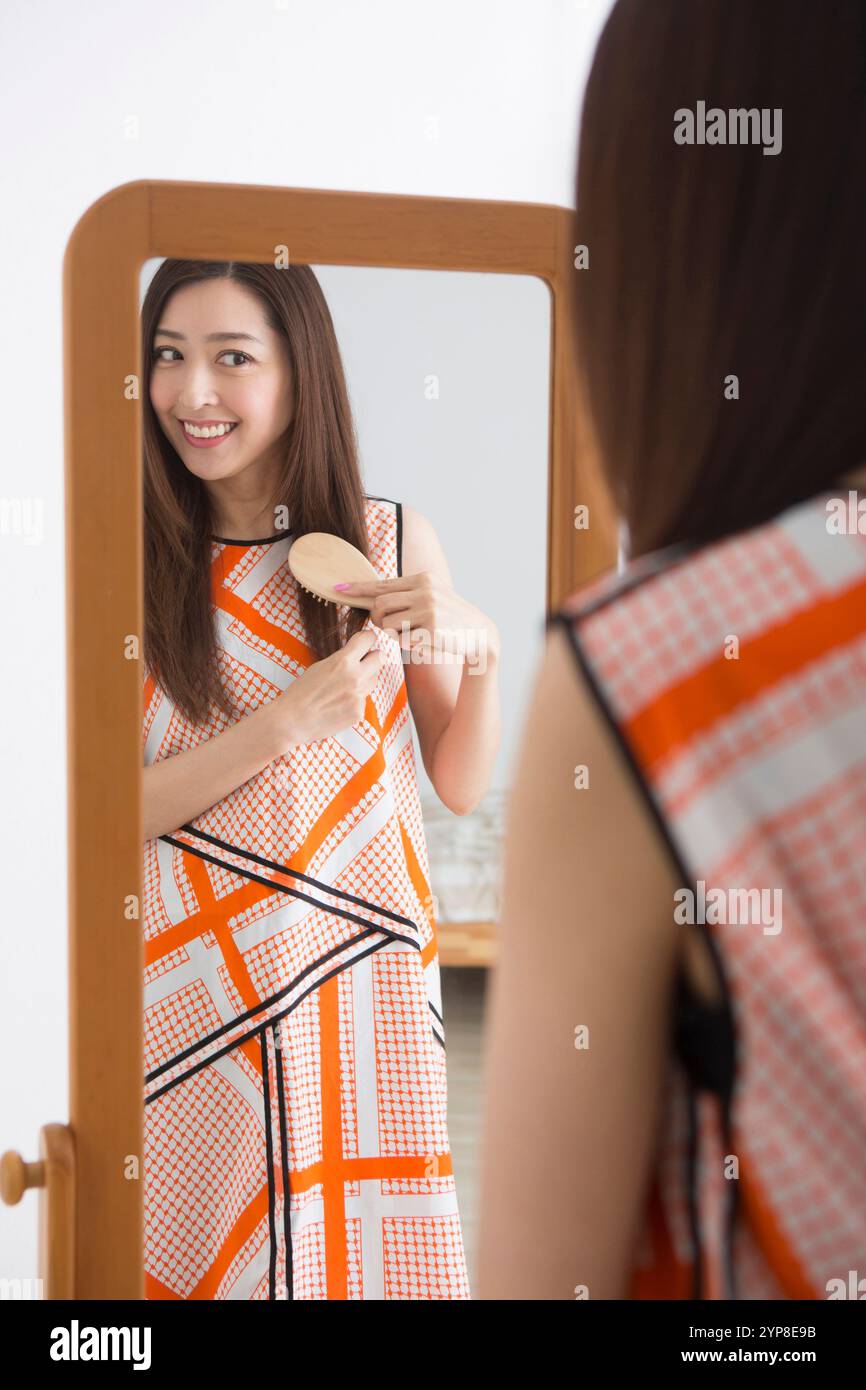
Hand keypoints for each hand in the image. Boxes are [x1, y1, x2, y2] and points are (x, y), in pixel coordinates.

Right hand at [267, 628, 383, 750]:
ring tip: (344, 687)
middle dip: (372, 658)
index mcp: (343, 661)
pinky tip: (339, 705)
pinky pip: (364, 700)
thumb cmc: (301, 692)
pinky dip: (355, 701)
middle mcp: (355, 676)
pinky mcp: (359, 712)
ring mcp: (359, 696)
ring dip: (365, 680)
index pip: (369, 639)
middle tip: (362, 662)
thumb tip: (357, 654)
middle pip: (380, 658)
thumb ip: (341, 659)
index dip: (367, 639)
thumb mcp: (320, 666)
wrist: (292, 720)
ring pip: (373, 680)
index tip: (366, 641)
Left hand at [335, 572, 499, 668]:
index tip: (338, 588)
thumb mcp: (431, 597)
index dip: (358, 588)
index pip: (382, 583)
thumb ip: (406, 595)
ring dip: (391, 634)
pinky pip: (401, 639)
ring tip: (409, 634)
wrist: (479, 634)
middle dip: (377, 619)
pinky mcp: (431, 629)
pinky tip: (422, 642)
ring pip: (387, 624)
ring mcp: (429, 609)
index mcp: (422, 579)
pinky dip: (406, 644)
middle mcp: (425, 590)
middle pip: (379, 605)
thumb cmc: (450, 619)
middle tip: (385, 626)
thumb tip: (374, 598)